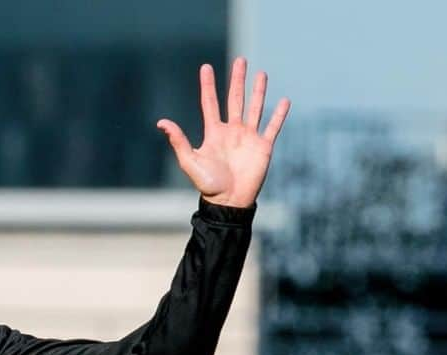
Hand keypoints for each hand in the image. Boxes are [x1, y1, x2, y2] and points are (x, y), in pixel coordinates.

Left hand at [158, 58, 289, 207]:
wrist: (230, 202)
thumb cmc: (209, 186)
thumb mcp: (190, 162)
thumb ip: (178, 141)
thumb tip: (161, 122)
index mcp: (215, 133)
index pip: (211, 104)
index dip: (208, 86)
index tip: (206, 67)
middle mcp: (232, 132)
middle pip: (235, 99)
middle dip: (237, 80)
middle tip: (240, 60)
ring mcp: (249, 138)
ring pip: (255, 108)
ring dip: (258, 91)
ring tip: (261, 73)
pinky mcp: (263, 147)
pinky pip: (273, 127)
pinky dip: (279, 115)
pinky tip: (284, 101)